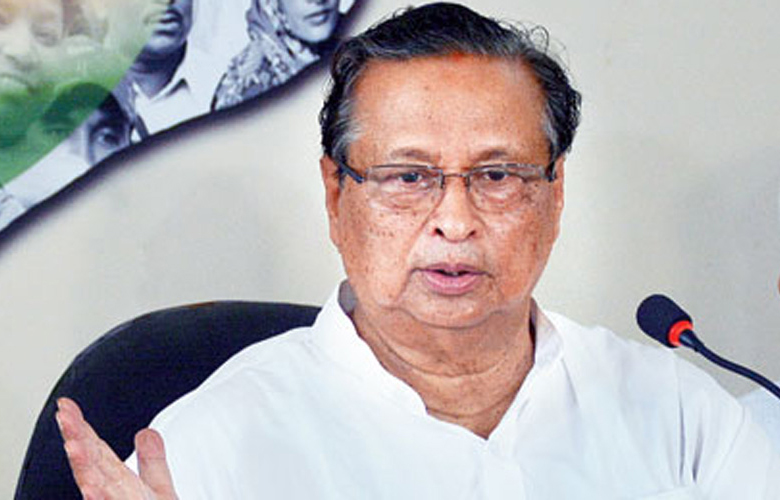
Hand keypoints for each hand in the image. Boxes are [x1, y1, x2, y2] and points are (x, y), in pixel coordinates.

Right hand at [56, 397, 177, 499]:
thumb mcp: (156, 488)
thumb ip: (151, 461)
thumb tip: (147, 433)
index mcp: (117, 485)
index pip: (96, 450)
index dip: (80, 428)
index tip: (66, 405)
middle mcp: (111, 496)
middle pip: (91, 464)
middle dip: (76, 440)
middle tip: (62, 414)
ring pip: (96, 488)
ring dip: (83, 468)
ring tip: (71, 445)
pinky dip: (97, 499)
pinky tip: (90, 488)